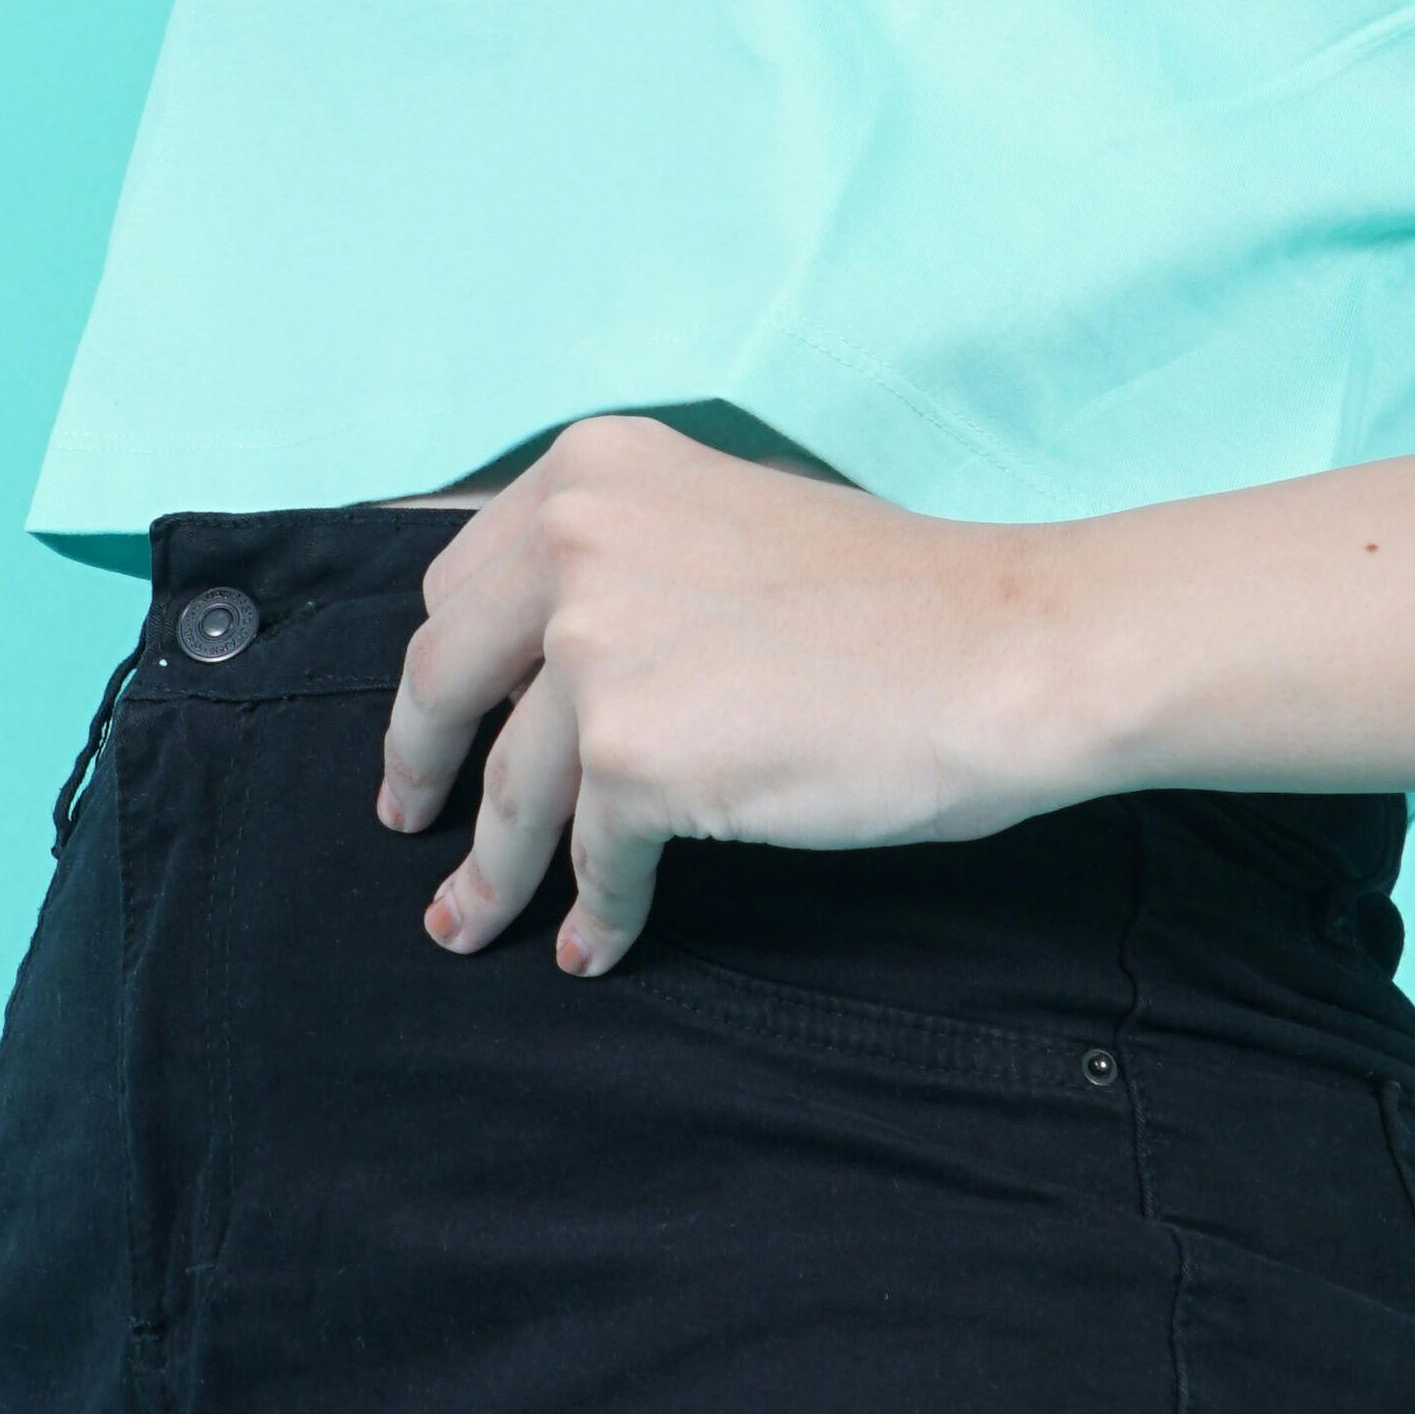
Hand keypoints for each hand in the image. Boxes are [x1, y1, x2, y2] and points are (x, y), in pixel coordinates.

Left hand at [373, 417, 1088, 974]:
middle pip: (445, 676)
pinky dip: (592, 912)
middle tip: (406, 818)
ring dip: (490, 870)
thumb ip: (627, 558)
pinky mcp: (634, 758)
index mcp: (594, 469)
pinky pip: (589, 858)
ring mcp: (596, 650)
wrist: (1008, 651)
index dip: (445, 664)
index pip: (464, 580)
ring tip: (470, 925)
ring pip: (510, 788)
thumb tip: (551, 649)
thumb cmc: (903, 596)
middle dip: (420, 759)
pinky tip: (599, 945)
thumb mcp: (728, 518)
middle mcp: (572, 541)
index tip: (432, 718)